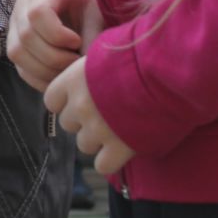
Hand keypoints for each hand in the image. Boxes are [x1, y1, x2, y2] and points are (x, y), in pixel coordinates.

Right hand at [7, 0, 102, 92]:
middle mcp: (21, 8)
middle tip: (76, 63)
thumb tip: (82, 68)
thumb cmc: (87, 8)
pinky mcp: (15, 48)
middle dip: (55, 57)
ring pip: (18, 54)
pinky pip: (20, 69)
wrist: (77, 7)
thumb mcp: (95, 15)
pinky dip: (41, 79)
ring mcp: (14, 29)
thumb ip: (91, 37)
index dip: (57, 34)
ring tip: (68, 72)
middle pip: (26, 37)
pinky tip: (59, 78)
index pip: (37, 13)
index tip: (77, 42)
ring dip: (46, 70)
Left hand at [45, 58, 134, 175]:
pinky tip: (122, 150)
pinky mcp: (119, 148)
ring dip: (98, 141)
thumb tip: (89, 75)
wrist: (166, 72)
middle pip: (68, 124)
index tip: (81, 100)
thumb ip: (91, 69)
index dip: (66, 103)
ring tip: (118, 129)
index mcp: (73, 79)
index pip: (51, 101)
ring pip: (84, 145)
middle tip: (106, 114)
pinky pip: (102, 165)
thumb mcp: (106, 51)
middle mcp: (79, 105)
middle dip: (83, 121)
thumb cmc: (141, 55)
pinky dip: (111, 161)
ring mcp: (98, 128)